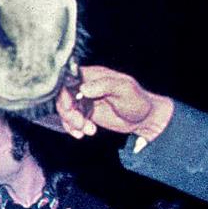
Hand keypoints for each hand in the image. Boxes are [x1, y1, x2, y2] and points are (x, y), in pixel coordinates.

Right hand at [55, 65, 173, 141]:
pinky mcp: (85, 112)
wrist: (144, 119)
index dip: (64, 93)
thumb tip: (83, 88)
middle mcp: (85, 86)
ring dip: (72, 122)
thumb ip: (105, 85)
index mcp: (92, 75)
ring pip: (65, 109)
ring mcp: (84, 100)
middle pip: (63, 96)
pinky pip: (69, 119)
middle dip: (69, 112)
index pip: (68, 79)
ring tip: (88, 129)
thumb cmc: (138, 100)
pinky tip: (82, 133)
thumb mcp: (124, 89)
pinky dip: (72, 128)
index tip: (71, 106)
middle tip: (80, 123)